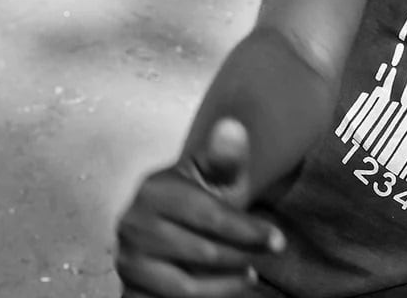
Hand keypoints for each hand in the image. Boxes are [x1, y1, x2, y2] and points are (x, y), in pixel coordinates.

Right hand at [116, 117, 286, 296]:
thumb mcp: (214, 177)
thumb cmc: (198, 199)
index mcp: (154, 190)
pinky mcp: (130, 289)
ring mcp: (128, 262)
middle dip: (241, 255)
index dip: (246, 229)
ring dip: (225, 283)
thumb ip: (225, 158)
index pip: (209, 215)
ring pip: (186, 284)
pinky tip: (228, 288)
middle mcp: (133, 226)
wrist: (164, 226)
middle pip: (201, 251)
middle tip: (266, 256)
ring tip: (250, 274)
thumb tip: (232, 126)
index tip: (278, 240)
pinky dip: (205, 297)